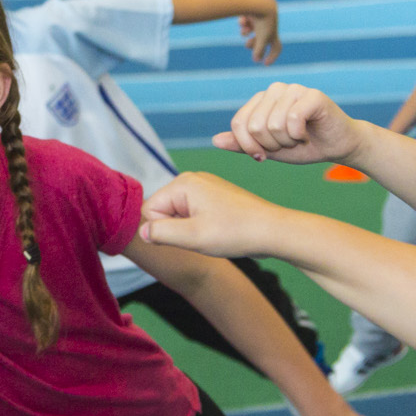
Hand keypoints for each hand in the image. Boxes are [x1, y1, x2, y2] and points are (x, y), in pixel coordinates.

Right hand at [138, 172, 294, 260]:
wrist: (273, 231)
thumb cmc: (235, 232)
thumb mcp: (192, 236)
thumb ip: (160, 233)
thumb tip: (142, 232)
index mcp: (183, 183)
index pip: (149, 210)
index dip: (163, 230)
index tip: (189, 235)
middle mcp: (192, 179)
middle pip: (163, 210)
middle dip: (176, 229)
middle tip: (202, 236)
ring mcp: (205, 186)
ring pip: (178, 214)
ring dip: (189, 230)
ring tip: (212, 234)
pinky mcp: (215, 196)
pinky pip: (193, 213)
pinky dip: (201, 226)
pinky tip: (219, 231)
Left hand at [214, 83, 361, 165]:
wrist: (338, 147)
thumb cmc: (303, 146)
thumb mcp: (268, 149)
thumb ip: (243, 145)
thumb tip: (215, 140)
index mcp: (260, 100)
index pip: (239, 124)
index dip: (249, 147)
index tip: (263, 155)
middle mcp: (275, 90)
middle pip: (255, 126)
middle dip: (271, 145)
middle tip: (288, 144)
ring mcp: (294, 89)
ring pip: (273, 124)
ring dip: (287, 141)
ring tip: (299, 138)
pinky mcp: (313, 94)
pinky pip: (293, 119)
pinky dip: (299, 135)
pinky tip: (308, 134)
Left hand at [239, 4, 280, 64]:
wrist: (259, 1)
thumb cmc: (263, 21)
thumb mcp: (262, 37)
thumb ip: (259, 50)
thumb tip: (257, 59)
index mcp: (273, 33)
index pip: (276, 47)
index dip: (272, 56)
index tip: (265, 64)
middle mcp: (267, 25)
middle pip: (260, 39)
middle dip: (253, 44)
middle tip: (247, 44)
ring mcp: (260, 17)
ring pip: (251, 29)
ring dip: (246, 32)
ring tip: (244, 31)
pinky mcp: (252, 10)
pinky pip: (245, 20)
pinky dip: (243, 22)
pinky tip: (242, 20)